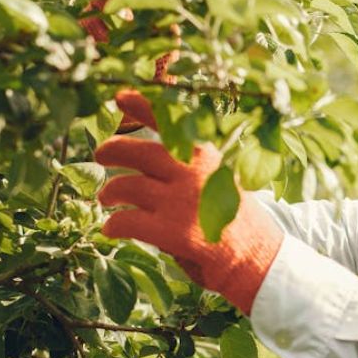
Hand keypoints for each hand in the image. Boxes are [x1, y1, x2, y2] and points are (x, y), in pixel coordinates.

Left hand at [94, 91, 283, 314]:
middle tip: (99, 154)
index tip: (120, 96)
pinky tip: (110, 229)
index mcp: (207, 157)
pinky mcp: (171, 231)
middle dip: (113, 149)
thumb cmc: (238, 224)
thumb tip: (149, 164)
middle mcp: (193, 173)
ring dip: (109, 190)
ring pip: (126, 185)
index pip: (171, 122)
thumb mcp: (221, 183)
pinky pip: (126, 221)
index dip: (142, 106)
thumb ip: (192, 170)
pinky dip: (113, 224)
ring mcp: (181, 201)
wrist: (258, 261)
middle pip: (139, 151)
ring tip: (105, 197)